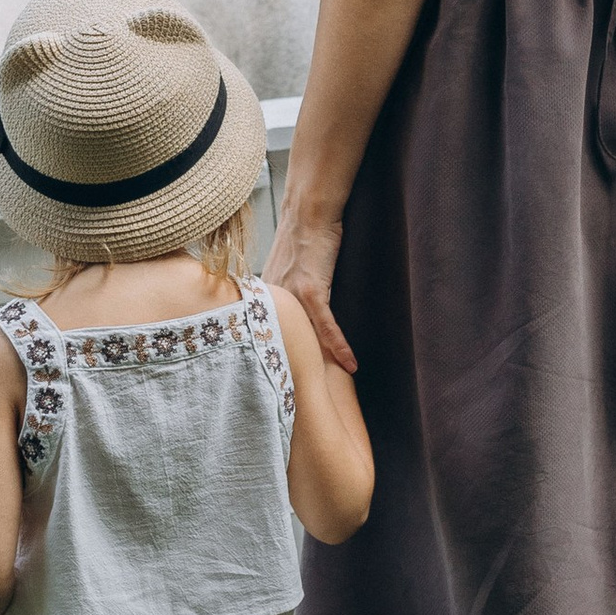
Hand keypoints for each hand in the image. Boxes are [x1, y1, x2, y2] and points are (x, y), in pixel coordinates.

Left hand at [264, 203, 354, 375]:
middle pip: (282, 345)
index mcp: (264, 300)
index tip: (280, 389)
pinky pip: (326, 325)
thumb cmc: (303, 238)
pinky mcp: (312, 289)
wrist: (308, 211)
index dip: (276, 364)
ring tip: (326, 392)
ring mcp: (291, 296)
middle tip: (300, 403)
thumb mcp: (285, 270)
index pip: (268, 339)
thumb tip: (293, 315)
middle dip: (291, 374)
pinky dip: (339, 345)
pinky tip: (350, 364)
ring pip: (303, 340)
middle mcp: (273, 302)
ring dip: (317, 366)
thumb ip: (285, 294)